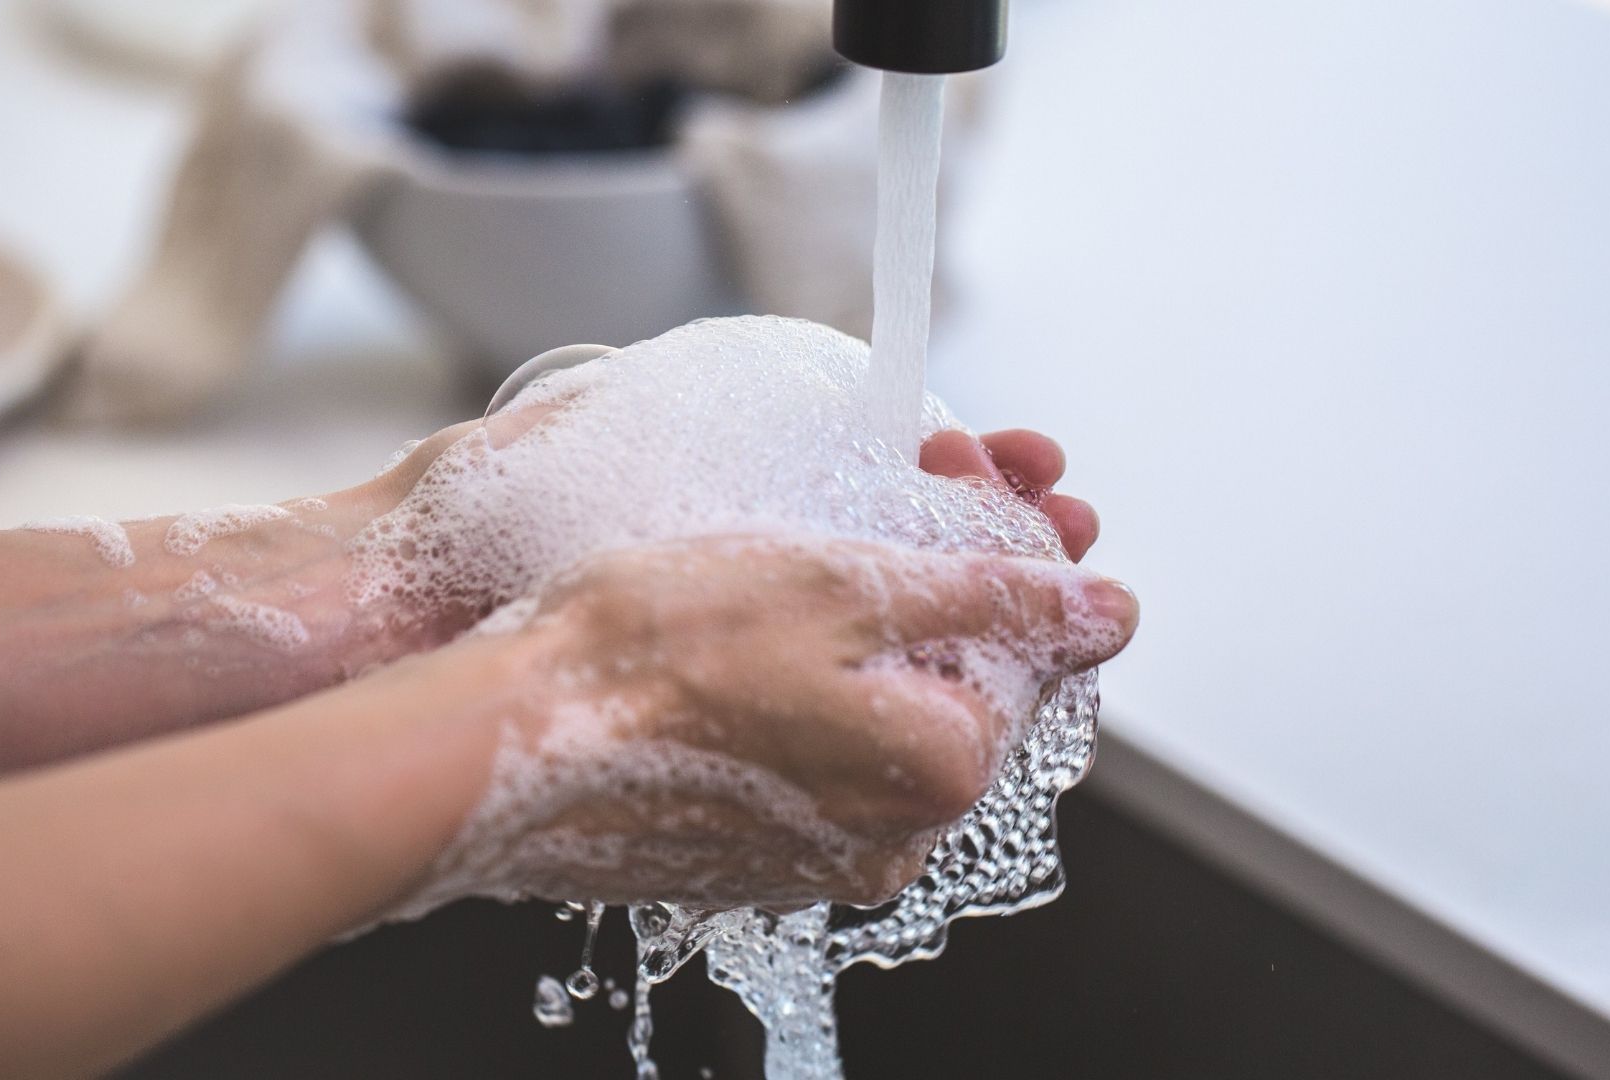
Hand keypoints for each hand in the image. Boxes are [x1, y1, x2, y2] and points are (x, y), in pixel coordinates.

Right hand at [424, 533, 1137, 909]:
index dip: (1001, 543)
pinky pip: (809, 758)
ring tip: (807, 545)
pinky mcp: (744, 854)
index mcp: (938, 771)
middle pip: (956, 683)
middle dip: (940, 576)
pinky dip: (801, 688)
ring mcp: (813, 857)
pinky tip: (747, 629)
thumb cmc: (654, 652)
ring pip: (878, 718)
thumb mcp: (847, 584)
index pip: (1026, 650)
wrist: (500, 739)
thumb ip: (995, 594)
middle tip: (906, 477)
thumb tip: (1109, 608)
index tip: (962, 470)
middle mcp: (890, 838)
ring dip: (867, 629)